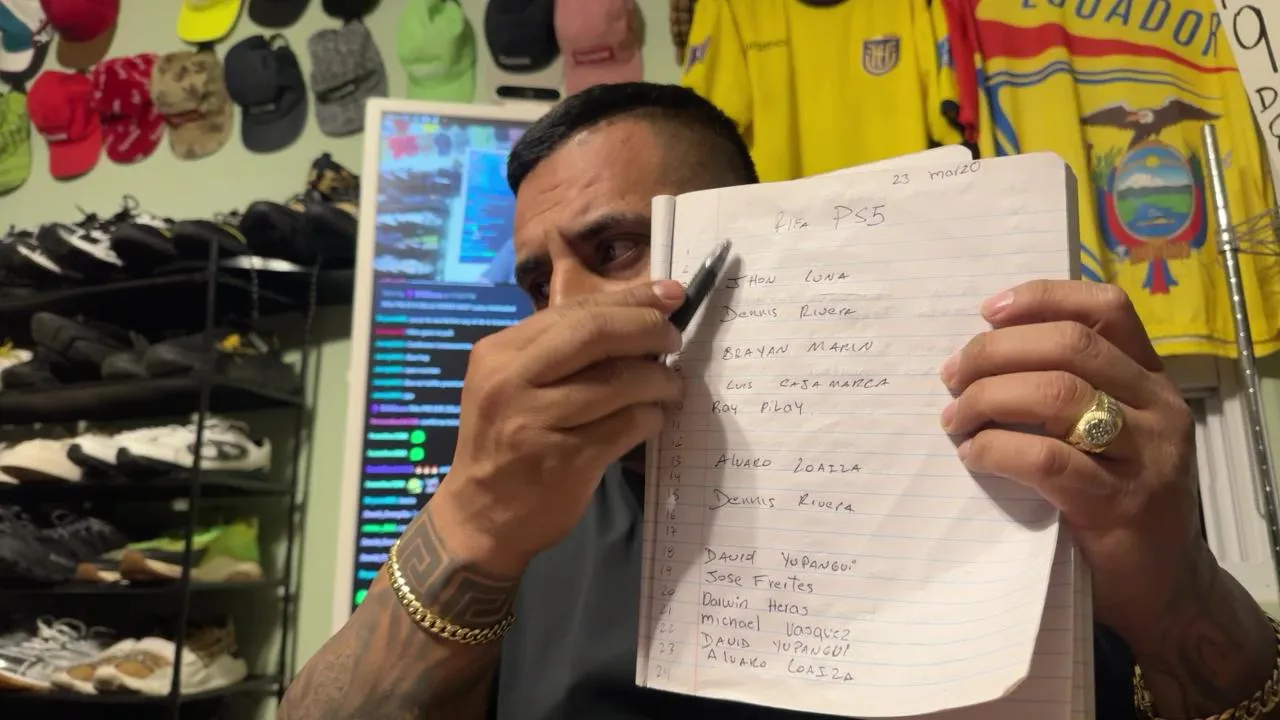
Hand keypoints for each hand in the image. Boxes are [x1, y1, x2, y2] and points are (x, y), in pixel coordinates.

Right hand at [430, 281, 686, 575]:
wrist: (479, 515)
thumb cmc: (506, 442)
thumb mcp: (515, 385)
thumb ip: (561, 351)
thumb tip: (637, 313)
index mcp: (499, 352)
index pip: (573, 311)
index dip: (629, 298)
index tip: (671, 294)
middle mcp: (511, 381)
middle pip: (595, 333)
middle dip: (646, 328)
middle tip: (674, 338)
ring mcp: (536, 422)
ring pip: (619, 381)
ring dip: (659, 379)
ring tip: (671, 386)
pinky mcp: (565, 460)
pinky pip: (626, 425)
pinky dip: (651, 417)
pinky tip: (654, 419)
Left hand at [938, 280, 1203, 647]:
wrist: (1166, 589)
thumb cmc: (1117, 501)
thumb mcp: (1106, 434)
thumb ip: (1067, 391)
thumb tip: (976, 359)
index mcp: (1149, 379)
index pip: (1105, 310)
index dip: (1042, 298)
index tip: (986, 310)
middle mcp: (1156, 407)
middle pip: (1070, 345)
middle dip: (996, 352)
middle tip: (952, 376)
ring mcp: (1145, 455)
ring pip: (1057, 394)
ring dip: (989, 398)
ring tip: (955, 419)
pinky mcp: (1121, 504)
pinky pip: (1047, 459)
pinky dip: (998, 450)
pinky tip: (974, 456)